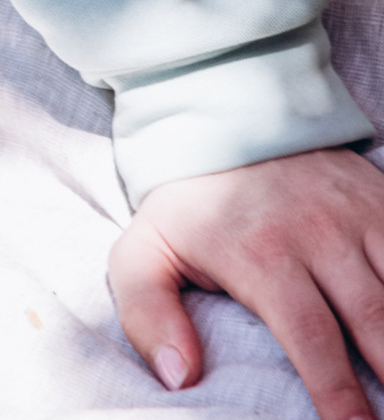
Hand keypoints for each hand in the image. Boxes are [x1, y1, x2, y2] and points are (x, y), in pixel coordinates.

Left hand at [111, 145, 383, 414]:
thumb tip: (179, 377)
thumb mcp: (144, 250)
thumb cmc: (188, 200)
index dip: (340, 396)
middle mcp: (320, 236)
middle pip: (375, 322)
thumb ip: (149, 314)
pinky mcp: (381, 201)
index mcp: (264, 255)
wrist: (224, 112)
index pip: (313, 339)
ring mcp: (357, 217)